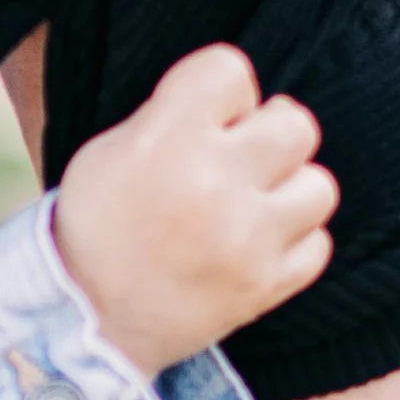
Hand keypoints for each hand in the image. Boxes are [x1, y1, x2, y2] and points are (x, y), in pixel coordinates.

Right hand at [52, 46, 336, 378]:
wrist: (81, 327)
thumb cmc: (94, 232)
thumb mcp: (107, 154)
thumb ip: (170, 117)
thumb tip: (234, 107)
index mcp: (165, 139)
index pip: (231, 71)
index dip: (221, 97)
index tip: (201, 125)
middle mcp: (213, 183)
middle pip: (293, 125)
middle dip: (267, 139)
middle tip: (237, 165)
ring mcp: (245, 238)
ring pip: (317, 186)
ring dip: (288, 193)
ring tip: (252, 210)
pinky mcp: (262, 287)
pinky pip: (317, 246)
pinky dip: (293, 246)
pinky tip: (257, 248)